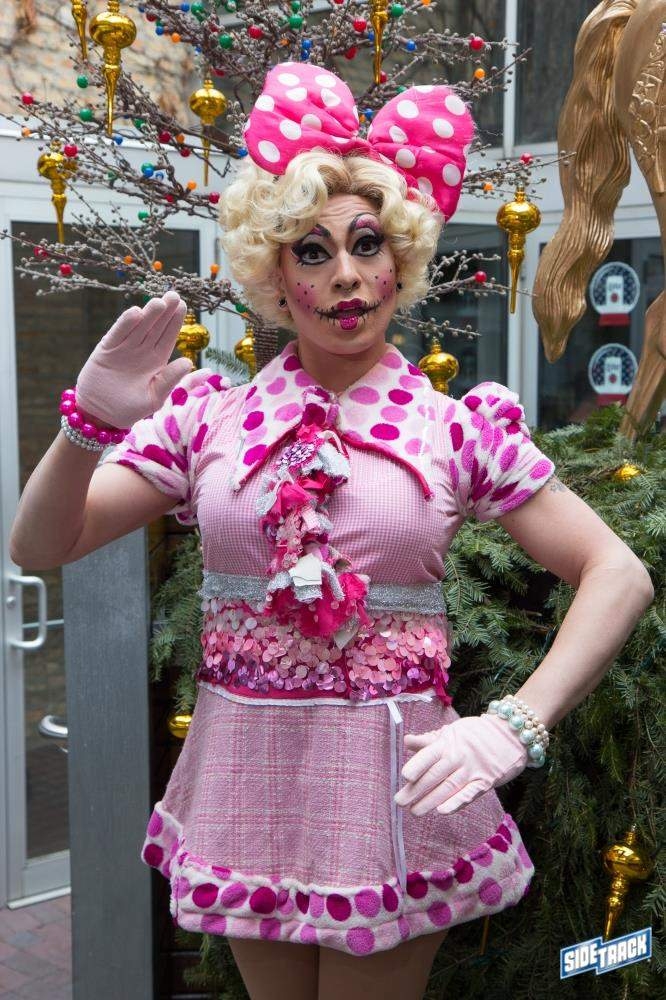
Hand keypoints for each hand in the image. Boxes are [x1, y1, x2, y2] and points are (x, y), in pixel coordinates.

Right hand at [74, 290, 193, 428]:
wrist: (101, 416)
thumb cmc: (130, 409)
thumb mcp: (154, 397)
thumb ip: (169, 380)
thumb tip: (189, 362)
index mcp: (156, 360)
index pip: (168, 336)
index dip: (175, 321)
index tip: (182, 306)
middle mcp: (141, 351)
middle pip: (155, 327)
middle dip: (165, 312)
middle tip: (174, 295)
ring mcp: (124, 348)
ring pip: (138, 327)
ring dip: (148, 314)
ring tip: (159, 302)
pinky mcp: (106, 350)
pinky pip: (118, 334)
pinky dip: (126, 324)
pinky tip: (136, 312)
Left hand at [394, 714, 528, 816]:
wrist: (510, 734)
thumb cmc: (474, 734)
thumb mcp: (451, 731)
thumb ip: (429, 740)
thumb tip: (406, 740)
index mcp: (449, 742)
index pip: (430, 754)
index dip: (418, 764)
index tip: (405, 776)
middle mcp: (460, 756)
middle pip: (436, 775)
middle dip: (417, 789)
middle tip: (400, 801)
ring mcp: (473, 770)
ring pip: (449, 787)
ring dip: (431, 800)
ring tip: (415, 811)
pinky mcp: (486, 782)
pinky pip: (470, 794)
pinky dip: (456, 803)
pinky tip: (442, 811)